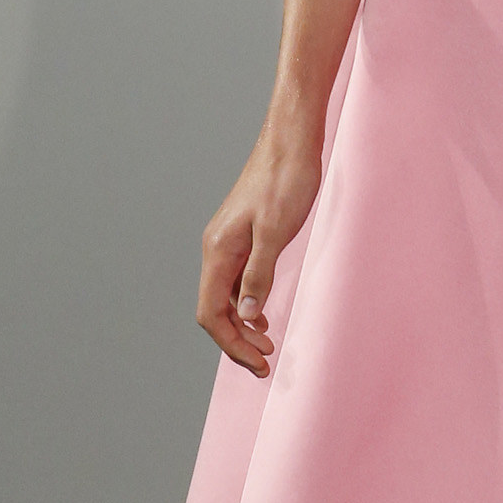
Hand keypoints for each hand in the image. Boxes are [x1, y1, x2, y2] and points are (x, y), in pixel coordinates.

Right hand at [198, 117, 324, 376]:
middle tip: (266, 363)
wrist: (292, 139)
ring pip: (225, 297)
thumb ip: (259, 274)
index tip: (259, 362)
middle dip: (236, 341)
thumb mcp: (276, 231)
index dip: (230, 344)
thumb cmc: (286, 179)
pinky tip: (263, 315)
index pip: (210, 313)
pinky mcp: (244, 237)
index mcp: (218, 251)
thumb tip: (245, 315)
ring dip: (242, 326)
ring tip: (267, 346)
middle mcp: (216, 249)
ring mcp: (229, 243)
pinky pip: (237, 281)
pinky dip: (247, 304)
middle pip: (214, 310)